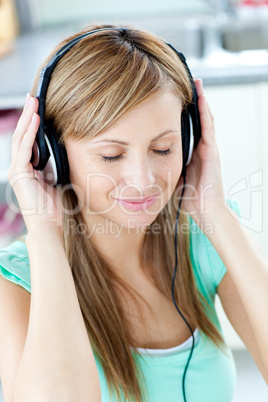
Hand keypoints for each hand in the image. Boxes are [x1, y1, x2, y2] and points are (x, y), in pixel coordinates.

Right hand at [8, 94, 63, 234]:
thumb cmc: (54, 208)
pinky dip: (29, 132)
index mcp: (28, 169)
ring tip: (33, 101)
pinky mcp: (19, 173)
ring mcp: (17, 170)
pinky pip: (24, 148)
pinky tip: (35, 119)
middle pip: (22, 136)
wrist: (49, 225)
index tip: (39, 109)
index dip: (33, 124)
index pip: (29, 141)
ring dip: (28, 119)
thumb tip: (64, 151)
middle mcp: (20, 168)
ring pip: (21, 138)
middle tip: (33, 98)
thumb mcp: (57, 181)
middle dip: (28, 116)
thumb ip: (56, 166)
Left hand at [176, 79, 227, 223]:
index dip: (184, 115)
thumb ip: (167, 170)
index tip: (174, 102)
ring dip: (201, 101)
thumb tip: (151, 164)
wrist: (205, 211)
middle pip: (197, 120)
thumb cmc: (192, 199)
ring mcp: (208, 149)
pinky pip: (208, 128)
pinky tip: (201, 98)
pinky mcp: (212, 151)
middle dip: (193, 104)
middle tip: (186, 86)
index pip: (188, 130)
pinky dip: (205, 112)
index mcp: (193, 156)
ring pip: (205, 119)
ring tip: (196, 84)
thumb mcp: (175, 180)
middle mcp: (201, 149)